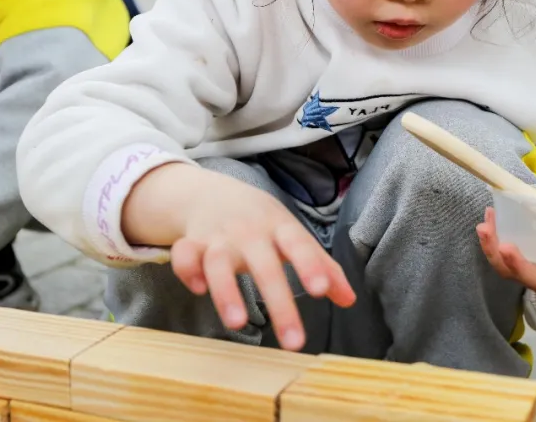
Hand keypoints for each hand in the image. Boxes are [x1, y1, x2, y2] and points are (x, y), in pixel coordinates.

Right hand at [122, 163, 355, 350]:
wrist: (209, 192)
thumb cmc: (260, 221)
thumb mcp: (292, 234)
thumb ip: (322, 266)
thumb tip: (350, 300)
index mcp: (280, 228)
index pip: (299, 244)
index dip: (310, 265)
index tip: (322, 291)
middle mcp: (250, 232)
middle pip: (264, 264)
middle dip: (279, 302)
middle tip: (294, 342)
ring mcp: (219, 237)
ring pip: (219, 262)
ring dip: (226, 291)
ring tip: (237, 322)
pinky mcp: (192, 243)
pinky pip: (185, 256)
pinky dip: (188, 271)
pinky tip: (198, 290)